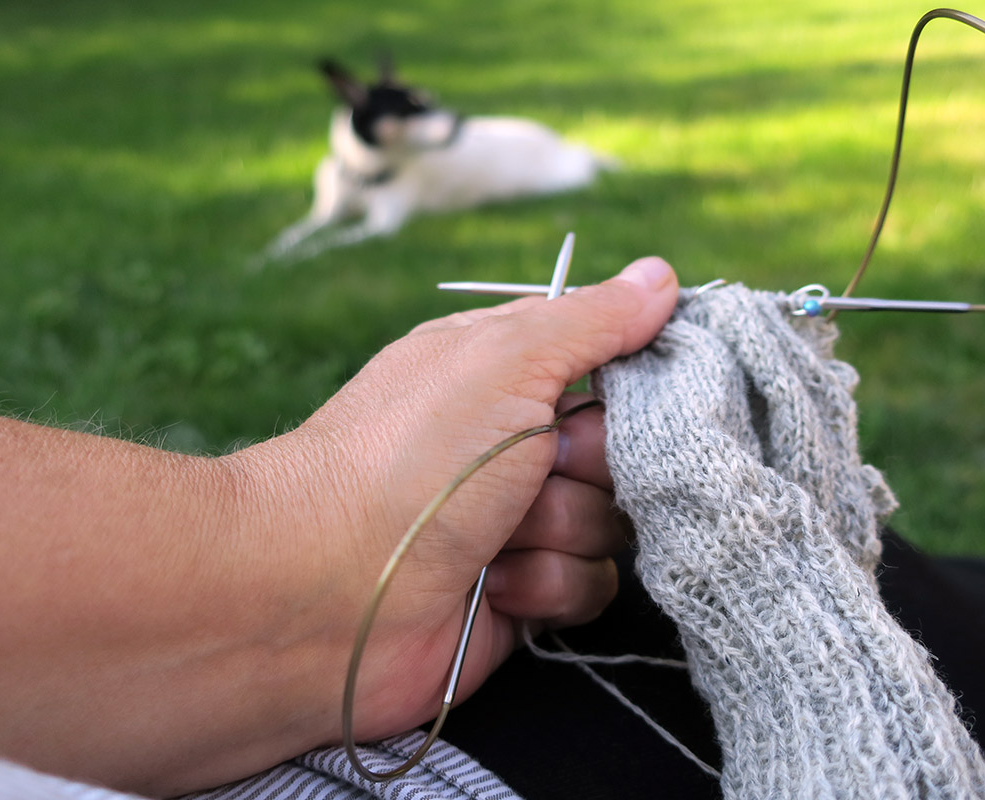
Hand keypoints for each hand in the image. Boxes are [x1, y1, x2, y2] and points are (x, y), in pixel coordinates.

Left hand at [0, 257, 677, 795]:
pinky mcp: (520, 595)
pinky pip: (588, 586)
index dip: (634, 381)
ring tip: (497, 534)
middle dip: (591, 463)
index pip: (610, 363)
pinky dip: (545, 585)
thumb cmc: (409, 455)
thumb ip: (592, 320)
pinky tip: (494, 585)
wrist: (323, 590)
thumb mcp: (505, 358)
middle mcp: (514, 445)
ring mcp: (517, 522)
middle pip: (622, 450)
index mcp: (506, 372)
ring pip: (610, 522)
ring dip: (560, 529)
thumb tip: (660, 275)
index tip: (634, 390)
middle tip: (540, 465)